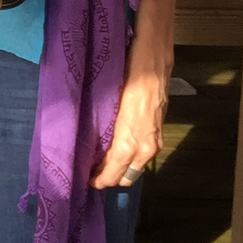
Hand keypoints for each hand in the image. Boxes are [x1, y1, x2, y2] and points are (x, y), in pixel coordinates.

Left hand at [91, 37, 168, 189]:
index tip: (84, 181)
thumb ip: (103, 131)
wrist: (153, 60)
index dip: (98, 181)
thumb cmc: (127, 78)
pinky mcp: (159, 133)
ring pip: (135, 168)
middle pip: (126, 178)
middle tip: (90, 172)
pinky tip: (116, 150)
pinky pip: (142, 156)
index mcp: (129, 143)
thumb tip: (91, 149)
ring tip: (100, 163)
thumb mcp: (109, 105)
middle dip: (109, 179)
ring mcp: (155, 142)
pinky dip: (129, 159)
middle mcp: (145, 148)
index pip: (113, 174)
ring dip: (120, 170)